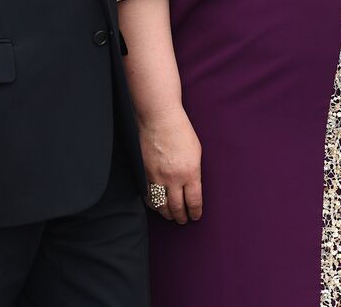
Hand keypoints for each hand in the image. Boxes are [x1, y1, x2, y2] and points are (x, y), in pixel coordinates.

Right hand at [140, 104, 201, 223]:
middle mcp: (173, 178)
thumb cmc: (181, 131)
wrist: (159, 119)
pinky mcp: (144, 174)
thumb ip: (194, 172)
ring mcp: (157, 177)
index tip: (196, 216)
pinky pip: (148, 195)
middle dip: (181, 217)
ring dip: (167, 214)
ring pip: (161, 205)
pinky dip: (153, 204)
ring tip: (171, 216)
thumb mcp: (196, 152)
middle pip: (177, 207)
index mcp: (190, 173)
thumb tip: (192, 187)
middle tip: (183, 220)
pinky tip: (157, 206)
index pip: (194, 201)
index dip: (195, 212)